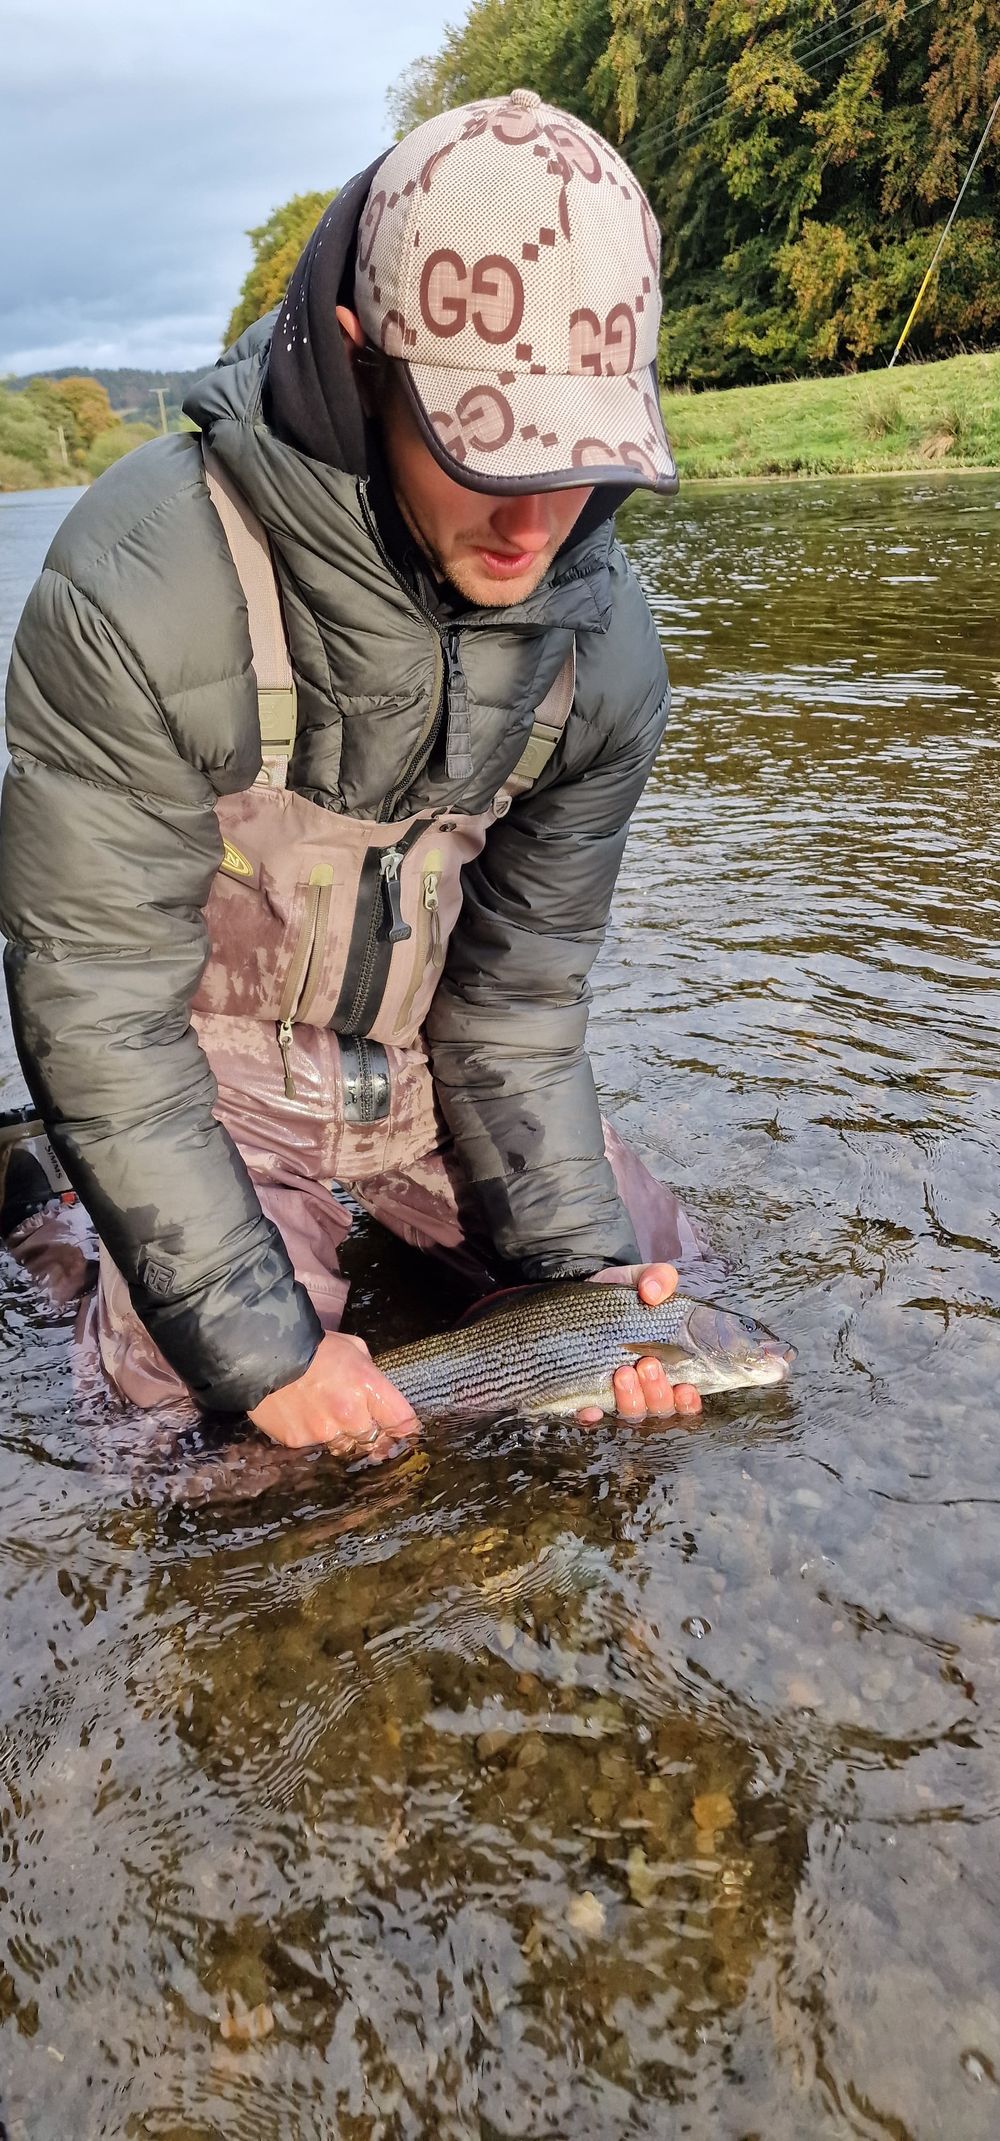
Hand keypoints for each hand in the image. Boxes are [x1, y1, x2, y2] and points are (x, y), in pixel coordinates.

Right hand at [249, 1331, 418, 1457]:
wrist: (263, 1352)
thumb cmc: (313, 1346)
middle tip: (364, 1426)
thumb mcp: (353, 1348)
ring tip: (328, 1417)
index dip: (404, 1427)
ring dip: (342, 1437)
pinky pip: (314, 1446)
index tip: (401, 1429)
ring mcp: (323, 1431)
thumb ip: (370, 1373)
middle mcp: (349, 1414)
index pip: (402, 1420)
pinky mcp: (298, 1441)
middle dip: (373, 1435)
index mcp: (368, 1386)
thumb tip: (377, 1394)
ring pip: (345, 1447)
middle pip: (375, 1441)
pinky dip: (312, 1435)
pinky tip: (303, 1416)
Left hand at [580, 1260, 702, 1426]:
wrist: (570, 1303)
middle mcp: (643, 1385)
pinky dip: (591, 1413)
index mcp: (665, 1364)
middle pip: (659, 1406)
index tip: (684, 1386)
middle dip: (657, 1390)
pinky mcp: (583, 1395)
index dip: (688, 1400)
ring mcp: (614, 1393)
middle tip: (646, 1363)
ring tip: (622, 1372)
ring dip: (631, 1398)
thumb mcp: (637, 1280)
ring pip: (631, 1413)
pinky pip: (589, 1416)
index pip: (685, 1396)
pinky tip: (590, 1406)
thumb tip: (654, 1293)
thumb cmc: (613, 1298)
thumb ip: (657, 1277)